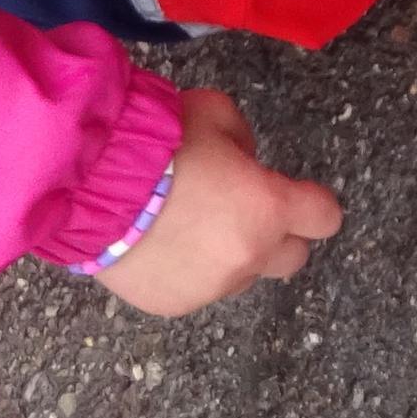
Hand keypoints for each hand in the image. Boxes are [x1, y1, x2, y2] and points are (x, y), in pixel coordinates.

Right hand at [98, 90, 343, 315]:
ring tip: (189, 227)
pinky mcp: (174, 304)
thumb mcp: (215, 113)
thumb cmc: (156, 143)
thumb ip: (244, 141)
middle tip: (245, 212)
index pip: (325, 218)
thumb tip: (244, 164)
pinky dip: (188, 272)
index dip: (313, 204)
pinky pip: (198, 291)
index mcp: (270, 207)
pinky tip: (158, 245)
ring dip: (231, 256)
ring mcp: (211, 286)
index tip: (296, 195)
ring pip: (241, 276)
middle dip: (278, 235)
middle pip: (293, 258)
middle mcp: (249, 254)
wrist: (91, 184)